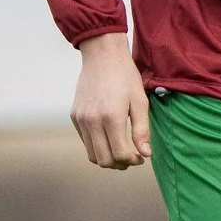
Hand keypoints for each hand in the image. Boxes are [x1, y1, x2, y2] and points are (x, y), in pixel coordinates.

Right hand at [70, 32, 150, 168]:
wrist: (102, 56)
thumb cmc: (125, 77)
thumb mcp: (140, 102)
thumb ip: (142, 130)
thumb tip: (145, 154)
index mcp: (111, 117)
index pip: (119, 154)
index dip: (132, 161)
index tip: (141, 157)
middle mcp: (92, 121)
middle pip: (104, 160)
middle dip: (120, 164)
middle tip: (131, 157)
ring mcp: (81, 119)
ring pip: (92, 154)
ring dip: (107, 158)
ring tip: (121, 150)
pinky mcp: (74, 116)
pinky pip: (85, 141)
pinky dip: (97, 146)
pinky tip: (109, 137)